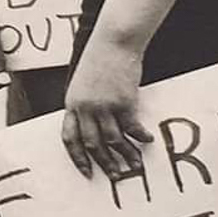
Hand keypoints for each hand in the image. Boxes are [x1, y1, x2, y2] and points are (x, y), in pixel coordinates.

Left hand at [62, 31, 153, 178]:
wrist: (113, 41)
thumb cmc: (100, 58)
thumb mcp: (84, 82)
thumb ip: (85, 103)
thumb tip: (96, 124)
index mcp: (72, 103)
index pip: (69, 137)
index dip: (78, 157)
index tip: (87, 171)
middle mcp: (85, 108)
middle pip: (92, 144)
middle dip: (104, 162)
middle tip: (114, 176)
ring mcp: (104, 106)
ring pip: (113, 140)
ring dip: (125, 155)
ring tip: (136, 165)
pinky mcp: (123, 102)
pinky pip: (131, 127)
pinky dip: (140, 137)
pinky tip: (147, 140)